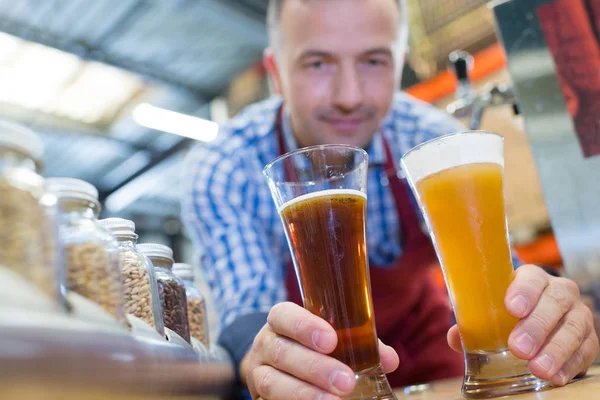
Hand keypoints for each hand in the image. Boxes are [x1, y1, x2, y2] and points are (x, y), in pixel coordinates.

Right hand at [241, 302, 398, 399]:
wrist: (276, 367)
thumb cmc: (311, 347)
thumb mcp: (330, 338)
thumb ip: (357, 342)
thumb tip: (390, 359)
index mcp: (281, 320)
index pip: (284, 315)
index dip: (304, 326)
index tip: (331, 340)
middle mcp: (265, 343)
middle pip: (282, 352)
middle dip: (315, 367)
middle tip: (345, 381)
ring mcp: (258, 372)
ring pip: (272, 382)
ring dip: (304, 393)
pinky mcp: (258, 396)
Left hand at [447, 265, 598, 386]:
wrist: (540, 317)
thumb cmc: (509, 313)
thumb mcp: (491, 312)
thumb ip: (473, 324)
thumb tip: (455, 337)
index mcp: (533, 278)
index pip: (532, 277)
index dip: (523, 291)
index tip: (512, 308)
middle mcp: (560, 292)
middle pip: (554, 303)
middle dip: (536, 326)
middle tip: (518, 348)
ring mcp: (578, 314)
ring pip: (573, 327)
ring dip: (555, 349)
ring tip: (537, 368)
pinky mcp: (589, 338)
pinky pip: (585, 350)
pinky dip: (570, 364)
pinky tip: (556, 376)